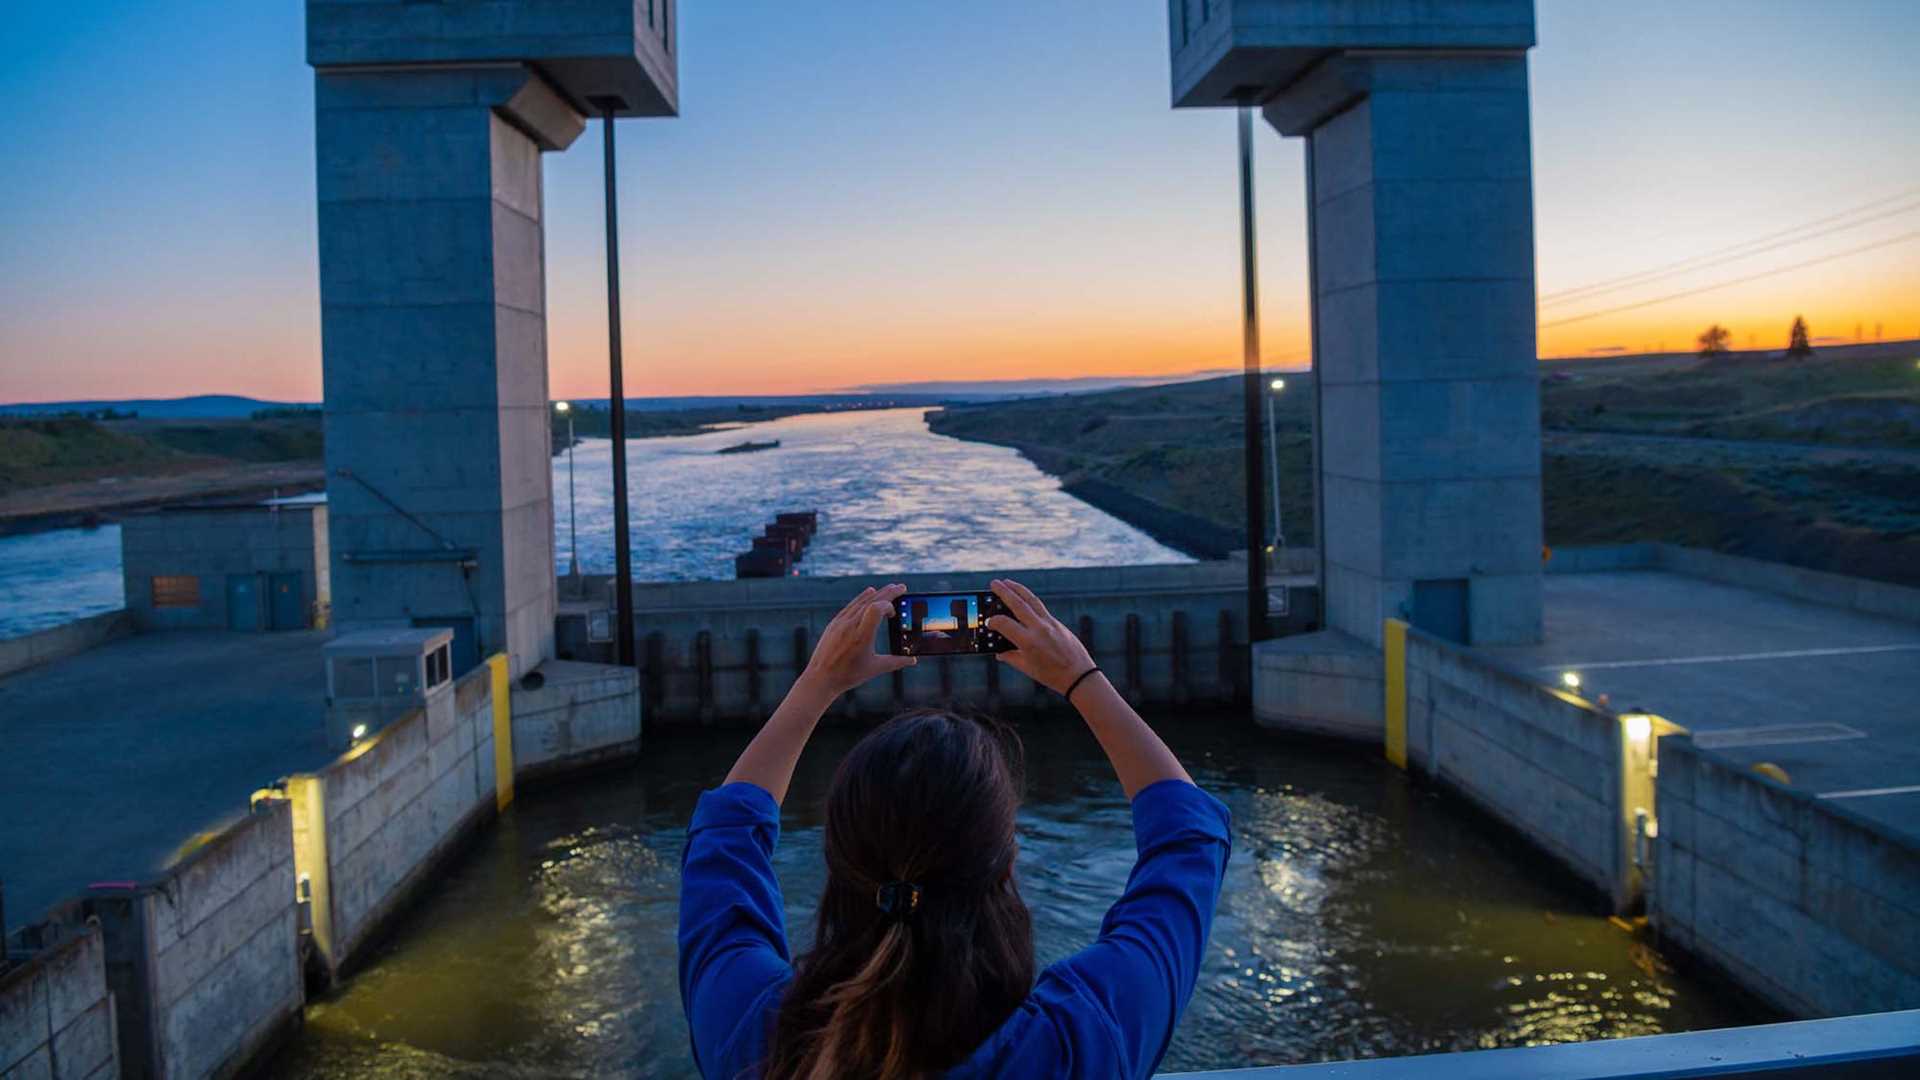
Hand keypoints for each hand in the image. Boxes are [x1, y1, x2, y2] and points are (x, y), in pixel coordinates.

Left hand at [799, 584, 915, 698]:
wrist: (820, 678)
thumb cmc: (848, 675)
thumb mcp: (875, 668)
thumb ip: (896, 662)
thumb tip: (913, 660)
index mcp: (861, 636)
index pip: (876, 608)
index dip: (889, 606)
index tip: (894, 615)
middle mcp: (850, 625)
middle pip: (871, 600)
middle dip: (888, 592)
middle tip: (902, 587)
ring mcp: (840, 622)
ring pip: (861, 601)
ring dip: (877, 593)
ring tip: (889, 588)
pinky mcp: (834, 623)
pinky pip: (851, 605)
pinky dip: (863, 598)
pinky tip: (870, 592)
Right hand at [986, 579, 1095, 695]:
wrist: (1078, 675)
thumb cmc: (1051, 675)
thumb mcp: (1026, 667)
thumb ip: (1010, 657)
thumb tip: (999, 652)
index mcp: (1028, 642)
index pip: (1005, 624)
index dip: (993, 621)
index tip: (988, 622)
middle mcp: (1039, 628)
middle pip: (1018, 604)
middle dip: (1004, 592)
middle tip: (994, 583)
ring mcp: (1050, 623)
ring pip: (1031, 600)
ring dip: (1018, 589)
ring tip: (1007, 582)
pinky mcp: (1057, 623)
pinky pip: (1040, 607)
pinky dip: (1029, 599)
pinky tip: (1023, 597)